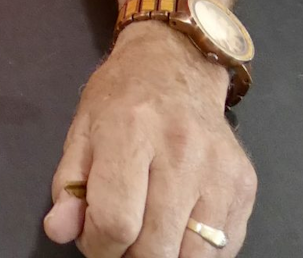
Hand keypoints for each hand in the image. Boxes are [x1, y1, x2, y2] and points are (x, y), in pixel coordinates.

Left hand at [43, 23, 256, 254]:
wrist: (177, 63)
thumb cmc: (123, 96)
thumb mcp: (82, 129)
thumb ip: (69, 184)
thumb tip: (58, 230)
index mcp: (131, 131)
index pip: (116, 221)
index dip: (99, 246)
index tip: (95, 239)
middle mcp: (181, 151)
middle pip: (155, 248)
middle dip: (129, 256)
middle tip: (120, 236)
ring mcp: (219, 171)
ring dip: (164, 257)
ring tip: (147, 233)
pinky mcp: (244, 187)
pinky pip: (221, 251)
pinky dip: (194, 253)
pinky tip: (178, 228)